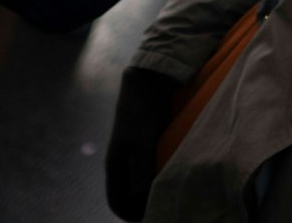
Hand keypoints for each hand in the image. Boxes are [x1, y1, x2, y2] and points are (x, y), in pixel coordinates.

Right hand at [106, 66, 179, 219]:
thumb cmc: (141, 115)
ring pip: (141, 180)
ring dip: (153, 189)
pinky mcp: (148, 141)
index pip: (118, 203)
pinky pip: (151, 166)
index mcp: (114, 166)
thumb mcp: (140, 148)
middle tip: (167, 207)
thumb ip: (140, 176)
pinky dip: (160, 174)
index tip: (152, 218)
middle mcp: (123, 162)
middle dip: (144, 205)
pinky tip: (177, 173)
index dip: (131, 215)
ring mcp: (135, 151)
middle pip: (130, 194)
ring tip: (174, 193)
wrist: (148, 81)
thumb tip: (141, 203)